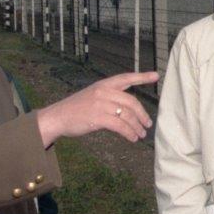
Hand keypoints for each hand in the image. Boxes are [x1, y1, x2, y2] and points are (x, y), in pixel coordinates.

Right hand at [37, 71, 158, 145]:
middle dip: (142, 114)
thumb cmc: (76, 109)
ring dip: (137, 127)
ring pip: (127, 115)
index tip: (156, 75)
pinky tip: (132, 138)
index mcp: (103, 84)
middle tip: (148, 124)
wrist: (57, 117)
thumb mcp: (93, 96)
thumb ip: (110, 98)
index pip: (126, 78)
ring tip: (141, 134)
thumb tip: (128, 109)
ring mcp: (101, 104)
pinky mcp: (98, 118)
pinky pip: (120, 126)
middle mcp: (104, 92)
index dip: (142, 77)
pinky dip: (129, 133)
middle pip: (131, 102)